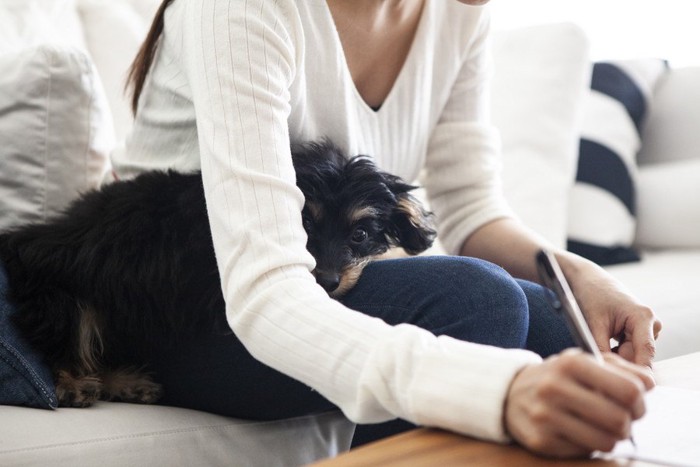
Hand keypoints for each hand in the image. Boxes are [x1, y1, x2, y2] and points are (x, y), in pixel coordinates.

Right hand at [504, 350, 653, 457]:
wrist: (509, 393)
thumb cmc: (556, 377)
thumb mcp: (582, 361)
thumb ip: (619, 368)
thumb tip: (649, 384)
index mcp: (571, 363)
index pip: (629, 389)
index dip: (640, 402)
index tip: (636, 404)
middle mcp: (555, 387)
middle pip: (619, 418)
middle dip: (628, 423)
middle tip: (622, 420)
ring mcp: (545, 415)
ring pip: (606, 441)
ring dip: (611, 438)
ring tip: (602, 428)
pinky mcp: (540, 439)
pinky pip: (585, 452)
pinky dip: (588, 445)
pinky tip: (578, 432)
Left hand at [558, 253, 661, 367]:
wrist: (587, 279)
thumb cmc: (590, 296)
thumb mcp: (593, 324)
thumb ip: (601, 349)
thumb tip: (605, 372)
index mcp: (643, 316)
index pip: (645, 352)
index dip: (634, 371)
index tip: (621, 383)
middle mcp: (651, 322)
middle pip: (638, 356)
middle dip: (619, 362)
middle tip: (597, 361)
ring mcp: (647, 327)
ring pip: (633, 355)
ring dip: (616, 356)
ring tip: (597, 345)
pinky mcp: (640, 331)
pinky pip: (630, 350)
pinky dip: (616, 351)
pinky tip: (603, 343)